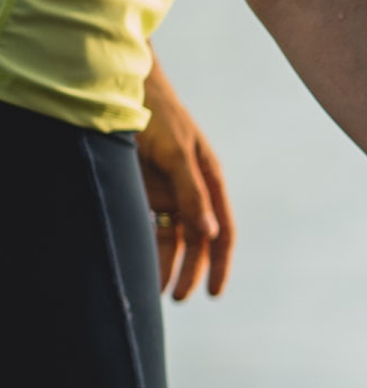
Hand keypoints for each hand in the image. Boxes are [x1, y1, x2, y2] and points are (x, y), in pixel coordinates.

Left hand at [137, 56, 234, 298]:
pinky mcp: (145, 191)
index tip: (214, 292)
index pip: (222, 232)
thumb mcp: (177, 153)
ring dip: (167, 264)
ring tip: (157, 292)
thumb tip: (210, 234)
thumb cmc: (157, 115)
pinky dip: (148, 246)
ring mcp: (168, 192)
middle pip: (198, 242)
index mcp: (210, 182)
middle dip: (191, 271)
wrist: (123, 88)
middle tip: (180, 298)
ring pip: (173, 238)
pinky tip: (140, 265)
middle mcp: (193, 192)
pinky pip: (150, 225)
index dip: (220, 264)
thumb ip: (192, 193)